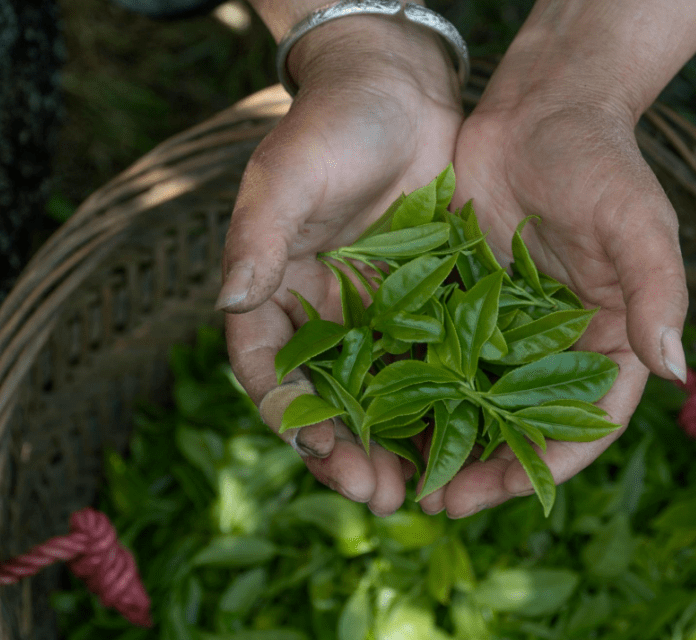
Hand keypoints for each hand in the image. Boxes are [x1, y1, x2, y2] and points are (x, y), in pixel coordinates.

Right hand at [220, 16, 462, 515]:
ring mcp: (376, 316)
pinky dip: (445, 407)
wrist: (399, 88)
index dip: (290, 416)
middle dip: (348, 452)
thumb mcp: (286, 177)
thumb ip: (257, 239)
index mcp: (272, 294)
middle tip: (380, 494)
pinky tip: (467, 440)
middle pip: (328, 402)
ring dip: (398, 446)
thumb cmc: (331, 126)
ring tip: (422, 491)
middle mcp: (321, 317)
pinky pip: (434, 366)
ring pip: (382, 398)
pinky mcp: (428, 306)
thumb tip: (228, 300)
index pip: (269, 372)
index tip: (319, 448)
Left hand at [416, 63, 688, 517]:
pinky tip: (377, 415)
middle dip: (485, 469)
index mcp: (611, 340)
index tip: (506, 491)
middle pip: (524, 427)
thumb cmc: (601, 161)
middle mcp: (559, 347)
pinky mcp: (461, 304)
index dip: (550, 462)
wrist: (539, 108)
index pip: (588, 422)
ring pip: (475, 404)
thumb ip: (658, 293)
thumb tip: (675, 371)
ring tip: (402, 477)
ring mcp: (506, 330)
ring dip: (442, 442)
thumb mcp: (638, 223)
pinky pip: (435, 358)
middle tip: (439, 502)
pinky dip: (412, 390)